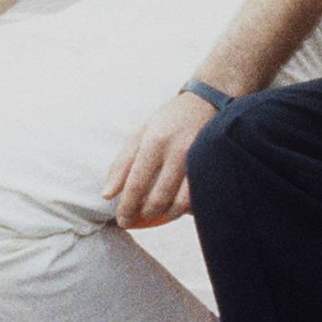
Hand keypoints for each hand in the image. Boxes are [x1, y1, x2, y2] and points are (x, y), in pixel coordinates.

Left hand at [103, 91, 215, 226]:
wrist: (208, 101)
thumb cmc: (169, 120)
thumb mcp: (141, 133)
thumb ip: (122, 163)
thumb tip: (106, 194)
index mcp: (154, 141)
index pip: (136, 184)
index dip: (127, 207)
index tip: (122, 220)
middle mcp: (177, 151)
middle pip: (158, 197)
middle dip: (145, 215)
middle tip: (137, 220)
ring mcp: (198, 160)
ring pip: (181, 202)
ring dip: (166, 215)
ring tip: (157, 216)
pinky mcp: (214, 166)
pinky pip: (198, 197)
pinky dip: (186, 208)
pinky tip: (178, 209)